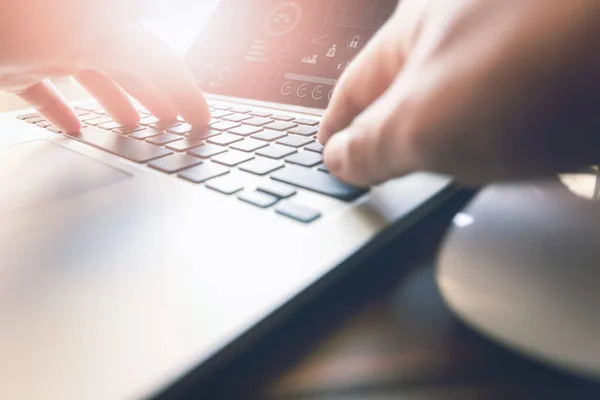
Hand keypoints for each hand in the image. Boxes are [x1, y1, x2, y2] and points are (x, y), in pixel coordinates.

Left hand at [0, 1, 209, 132]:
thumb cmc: (7, 21)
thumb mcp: (79, 40)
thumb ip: (134, 53)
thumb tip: (162, 83)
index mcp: (96, 24)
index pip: (156, 57)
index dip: (185, 90)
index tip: (203, 122)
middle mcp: (73, 29)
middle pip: (129, 64)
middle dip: (158, 96)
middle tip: (178, 127)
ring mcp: (40, 43)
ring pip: (91, 74)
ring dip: (117, 102)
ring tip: (135, 128)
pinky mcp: (10, 61)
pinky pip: (44, 86)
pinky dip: (62, 109)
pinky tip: (74, 130)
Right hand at [319, 0, 599, 185]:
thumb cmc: (546, 64)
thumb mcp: (429, 120)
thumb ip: (372, 144)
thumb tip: (339, 159)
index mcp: (418, 28)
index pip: (353, 89)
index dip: (333, 130)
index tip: (326, 160)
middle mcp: (466, 28)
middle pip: (407, 91)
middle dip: (388, 135)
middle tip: (374, 174)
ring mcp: (519, 47)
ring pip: (462, 103)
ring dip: (448, 143)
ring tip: (435, 173)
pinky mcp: (564, 72)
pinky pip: (515, 111)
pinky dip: (502, 142)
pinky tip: (509, 156)